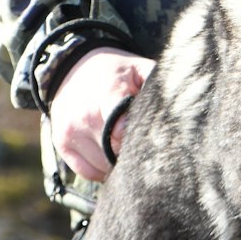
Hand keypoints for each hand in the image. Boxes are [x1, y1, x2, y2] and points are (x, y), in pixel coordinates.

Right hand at [49, 48, 155, 180]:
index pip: (123, 131)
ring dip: (119, 163)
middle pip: (117, 152)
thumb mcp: (139, 68)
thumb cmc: (115, 71)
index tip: (151, 140)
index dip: (140, 140)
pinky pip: (87, 172)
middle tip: (146, 145)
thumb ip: (156, 87)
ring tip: (129, 147)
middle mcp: (85, 115)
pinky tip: (112, 156)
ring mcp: (70, 131)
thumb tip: (179, 110)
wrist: (72, 67)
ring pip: (103, 166)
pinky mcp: (62, 144)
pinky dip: (102, 170)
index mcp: (107, 93)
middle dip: (135, 152)